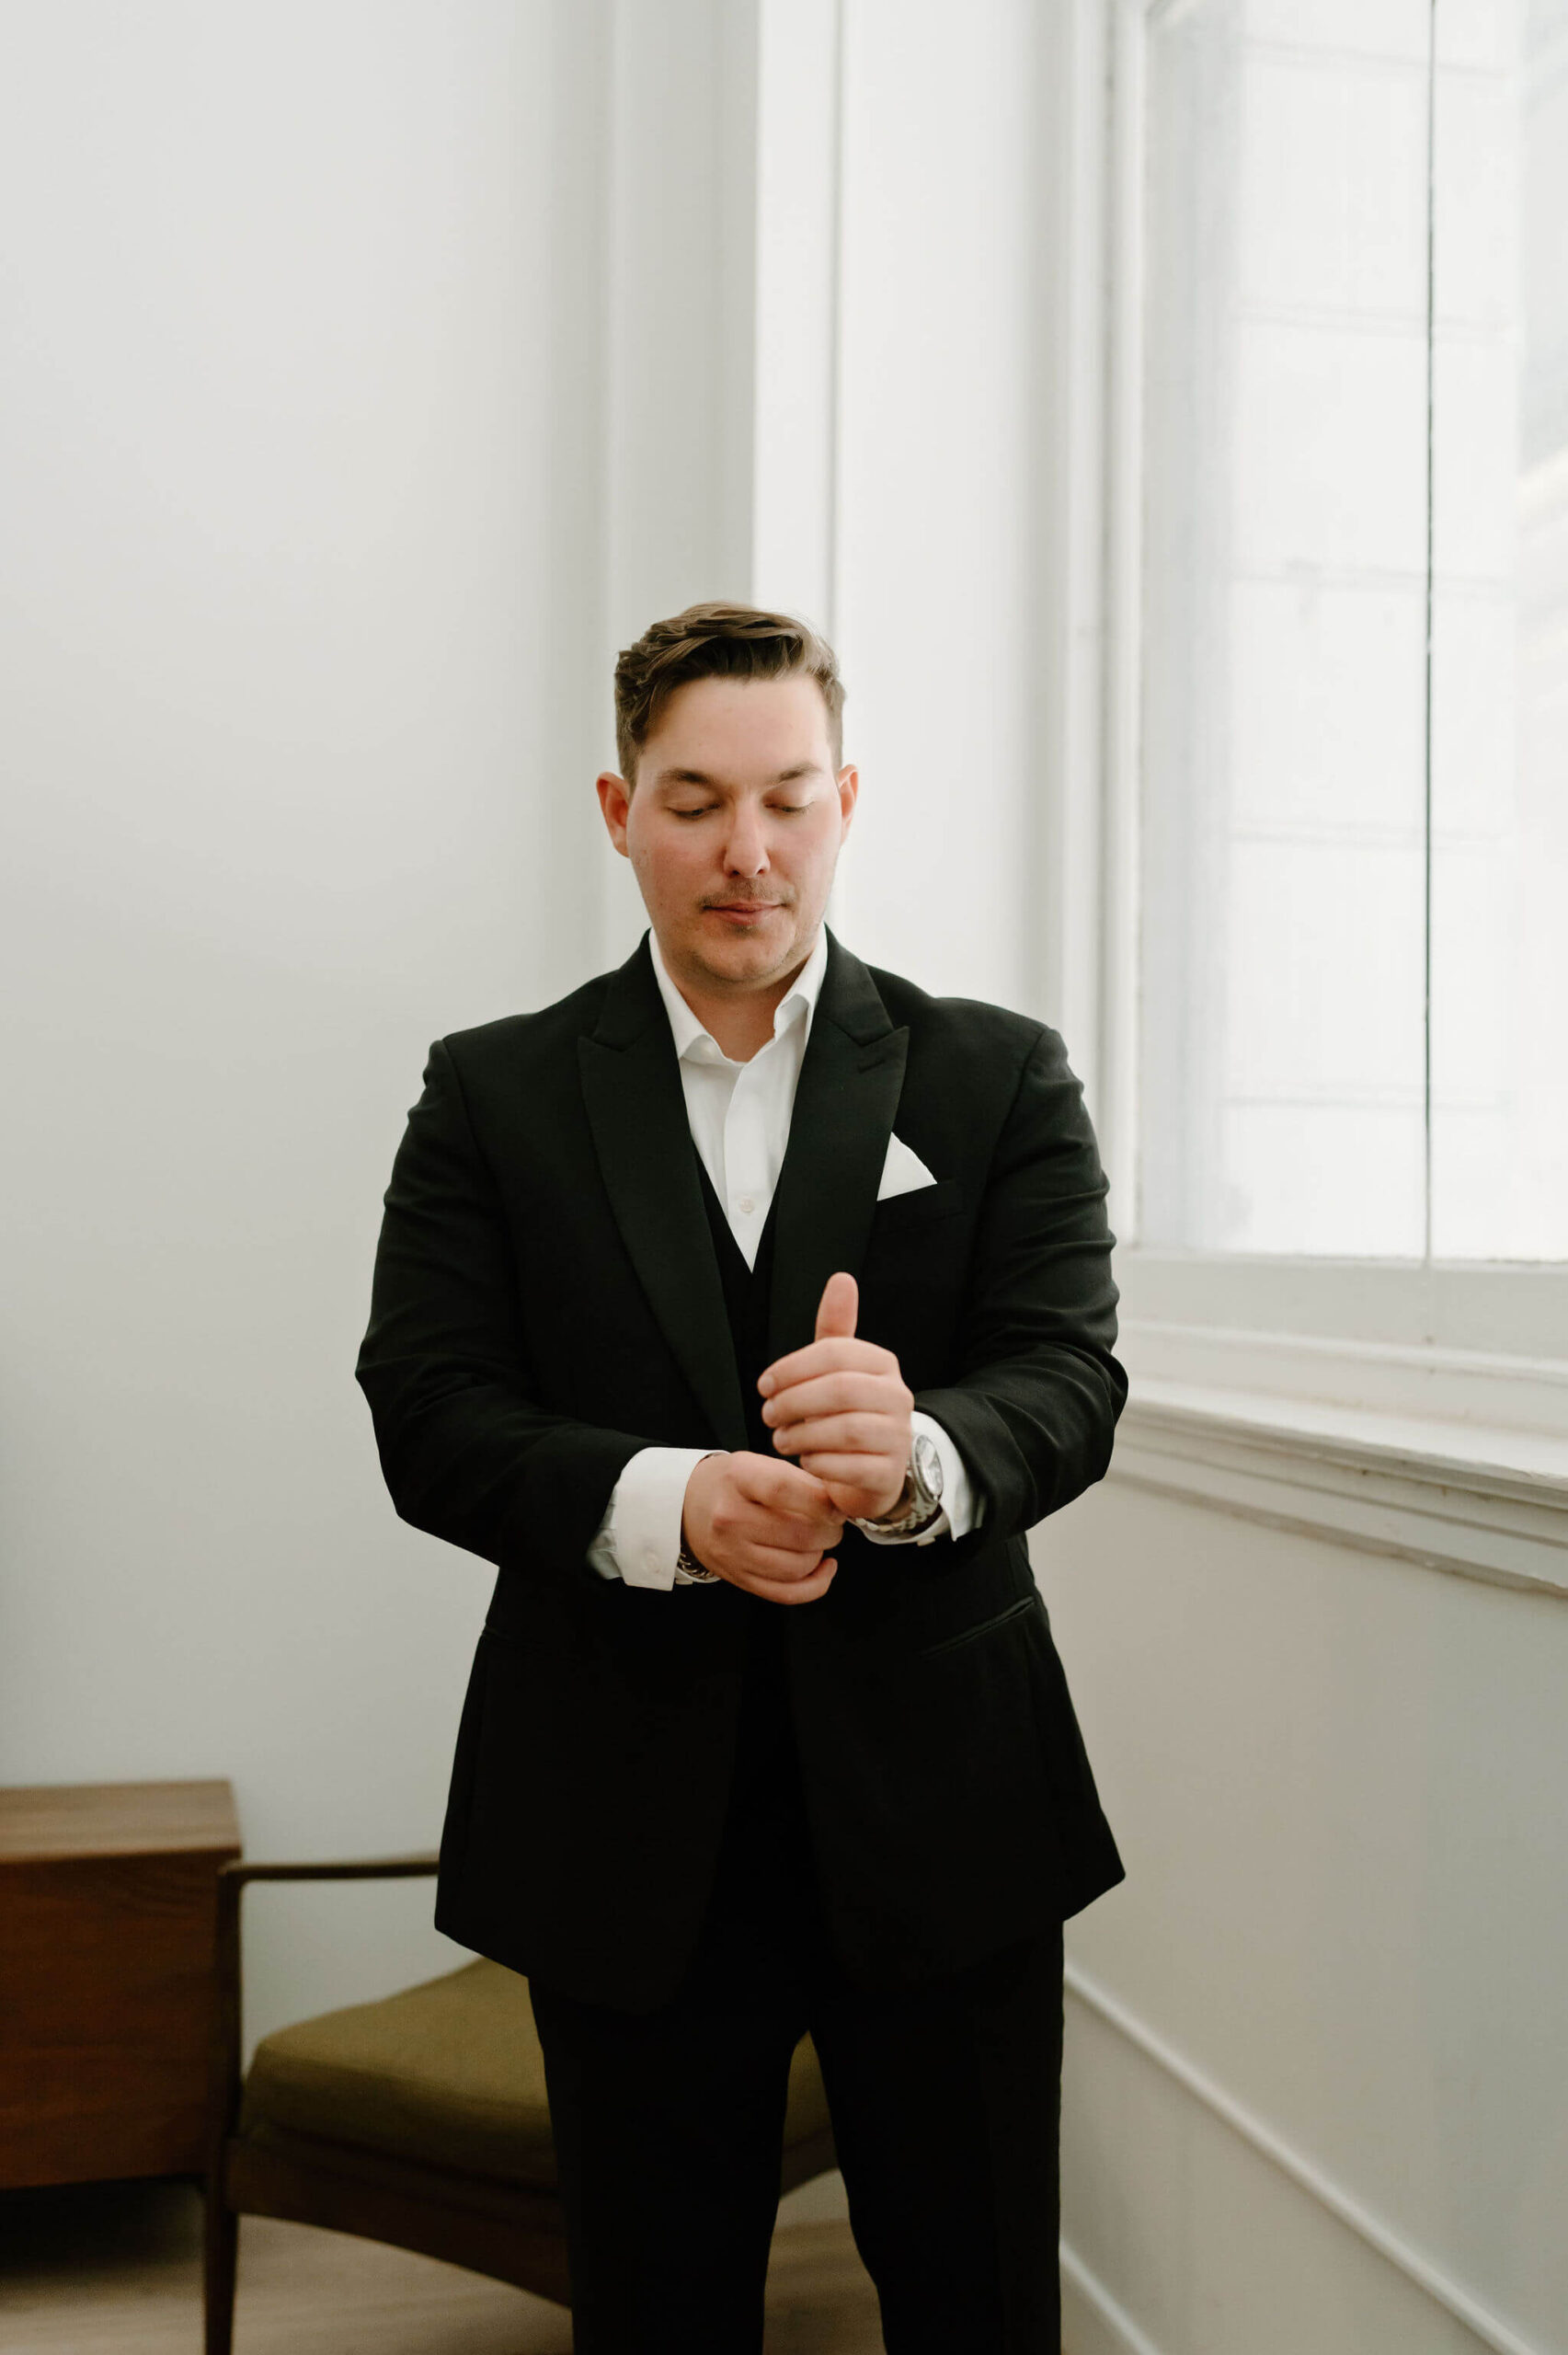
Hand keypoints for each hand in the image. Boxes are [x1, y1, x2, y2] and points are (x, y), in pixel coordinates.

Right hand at [681, 1452, 843, 1604]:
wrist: (688, 1506)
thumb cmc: (733, 1483)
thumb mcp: (759, 1463)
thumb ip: (800, 1480)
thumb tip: (843, 1504)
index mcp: (738, 1479)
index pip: (785, 1490)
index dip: (822, 1502)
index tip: (839, 1507)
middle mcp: (730, 1518)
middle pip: (799, 1534)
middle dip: (830, 1531)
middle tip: (833, 1522)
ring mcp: (732, 1553)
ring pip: (797, 1567)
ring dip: (821, 1555)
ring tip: (821, 1540)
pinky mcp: (738, 1579)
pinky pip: (786, 1593)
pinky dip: (815, 1584)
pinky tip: (823, 1567)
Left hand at [757, 1273, 912, 1521]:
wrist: (875, 1467)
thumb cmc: (846, 1410)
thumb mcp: (838, 1368)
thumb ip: (836, 1327)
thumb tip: (841, 1279)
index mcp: (882, 1364)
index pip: (835, 1353)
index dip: (791, 1368)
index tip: (763, 1385)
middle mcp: (898, 1397)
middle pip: (839, 1389)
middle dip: (793, 1402)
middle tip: (767, 1414)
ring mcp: (899, 1436)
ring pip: (845, 1430)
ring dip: (801, 1434)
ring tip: (780, 1439)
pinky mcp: (890, 1473)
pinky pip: (850, 1467)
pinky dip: (819, 1463)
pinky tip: (805, 1460)